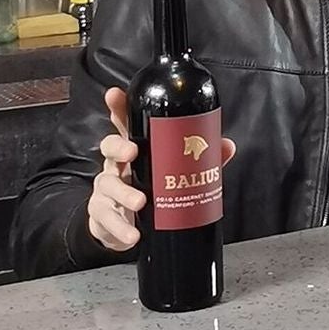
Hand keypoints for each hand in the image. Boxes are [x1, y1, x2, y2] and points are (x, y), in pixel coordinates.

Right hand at [88, 87, 235, 254]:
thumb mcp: (174, 173)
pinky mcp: (101, 214)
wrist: (128, 228)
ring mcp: (106, 189)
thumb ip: (201, 160)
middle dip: (118, 147)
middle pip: (109, 147)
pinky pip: (105, 218)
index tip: (114, 94)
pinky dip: (120, 229)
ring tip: (140, 203)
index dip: (118, 107)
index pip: (124, 123)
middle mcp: (116, 165)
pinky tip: (133, 235)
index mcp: (134, 149)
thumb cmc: (151, 190)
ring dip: (124, 194)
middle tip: (132, 153)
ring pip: (107, 184)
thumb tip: (227, 146)